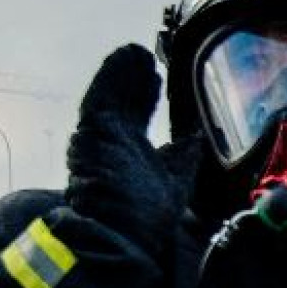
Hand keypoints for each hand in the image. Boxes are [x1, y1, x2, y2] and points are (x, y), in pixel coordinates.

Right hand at [64, 45, 193, 256]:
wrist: (124, 236)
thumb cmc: (145, 221)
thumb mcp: (176, 183)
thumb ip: (183, 158)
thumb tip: (195, 136)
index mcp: (131, 156)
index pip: (137, 118)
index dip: (145, 96)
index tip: (156, 80)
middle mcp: (113, 145)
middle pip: (124, 103)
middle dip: (135, 80)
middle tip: (147, 59)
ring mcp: (100, 139)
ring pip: (111, 96)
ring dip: (124, 73)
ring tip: (137, 51)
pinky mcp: (92, 134)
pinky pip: (100, 97)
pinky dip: (112, 76)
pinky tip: (125, 56)